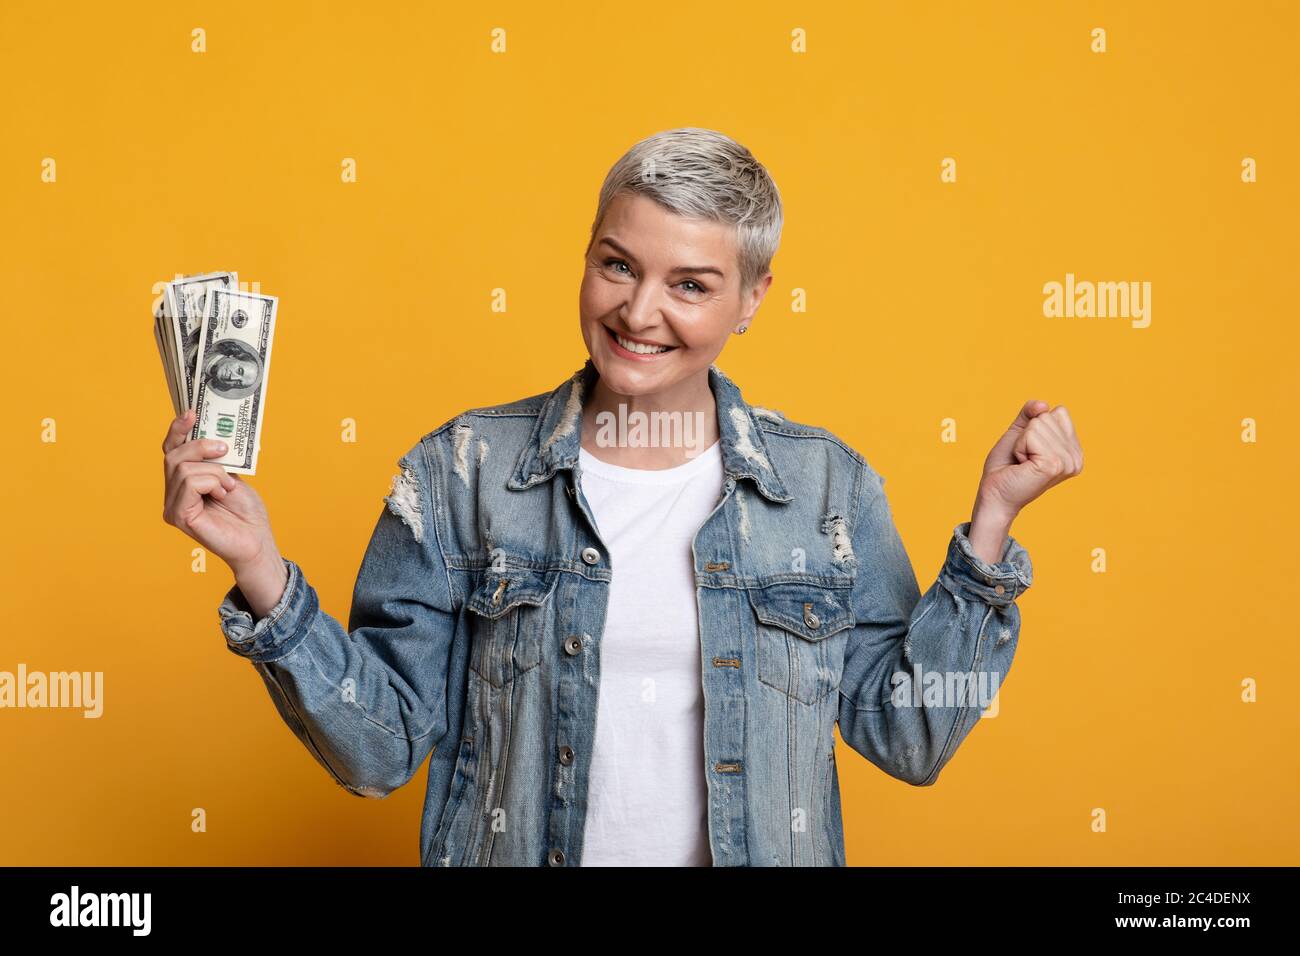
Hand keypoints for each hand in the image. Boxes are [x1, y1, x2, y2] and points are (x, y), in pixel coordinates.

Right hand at [161, 408, 279, 573]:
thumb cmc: (246, 512)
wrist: (257, 540)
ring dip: (214, 471)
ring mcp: (172, 506)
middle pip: (174, 455)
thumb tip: (210, 435)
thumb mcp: (231, 475)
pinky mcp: (178, 516)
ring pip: (183, 468)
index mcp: (182, 483)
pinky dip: (211, 482)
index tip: (192, 412)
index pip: (170, 451)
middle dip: (201, 447)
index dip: (178, 430)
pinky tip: (223, 494)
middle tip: (224, 451)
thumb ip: (215, 460)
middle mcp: (172, 494)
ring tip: (228, 486)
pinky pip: (189, 483)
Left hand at [975, 400, 1083, 518]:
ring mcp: (1067, 462)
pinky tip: (1022, 465)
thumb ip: (1031, 413)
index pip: (1059, 412)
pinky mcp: (1054, 465)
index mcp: (1074, 450)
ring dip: (1022, 443)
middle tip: (1023, 458)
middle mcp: (1076, 458)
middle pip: (1048, 417)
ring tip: (1022, 463)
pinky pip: (1031, 435)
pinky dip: (1019, 447)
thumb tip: (1043, 404)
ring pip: (1039, 424)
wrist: (994, 493)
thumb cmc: (1006, 466)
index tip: (1030, 449)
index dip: (1035, 426)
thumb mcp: (1019, 432)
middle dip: (1027, 435)